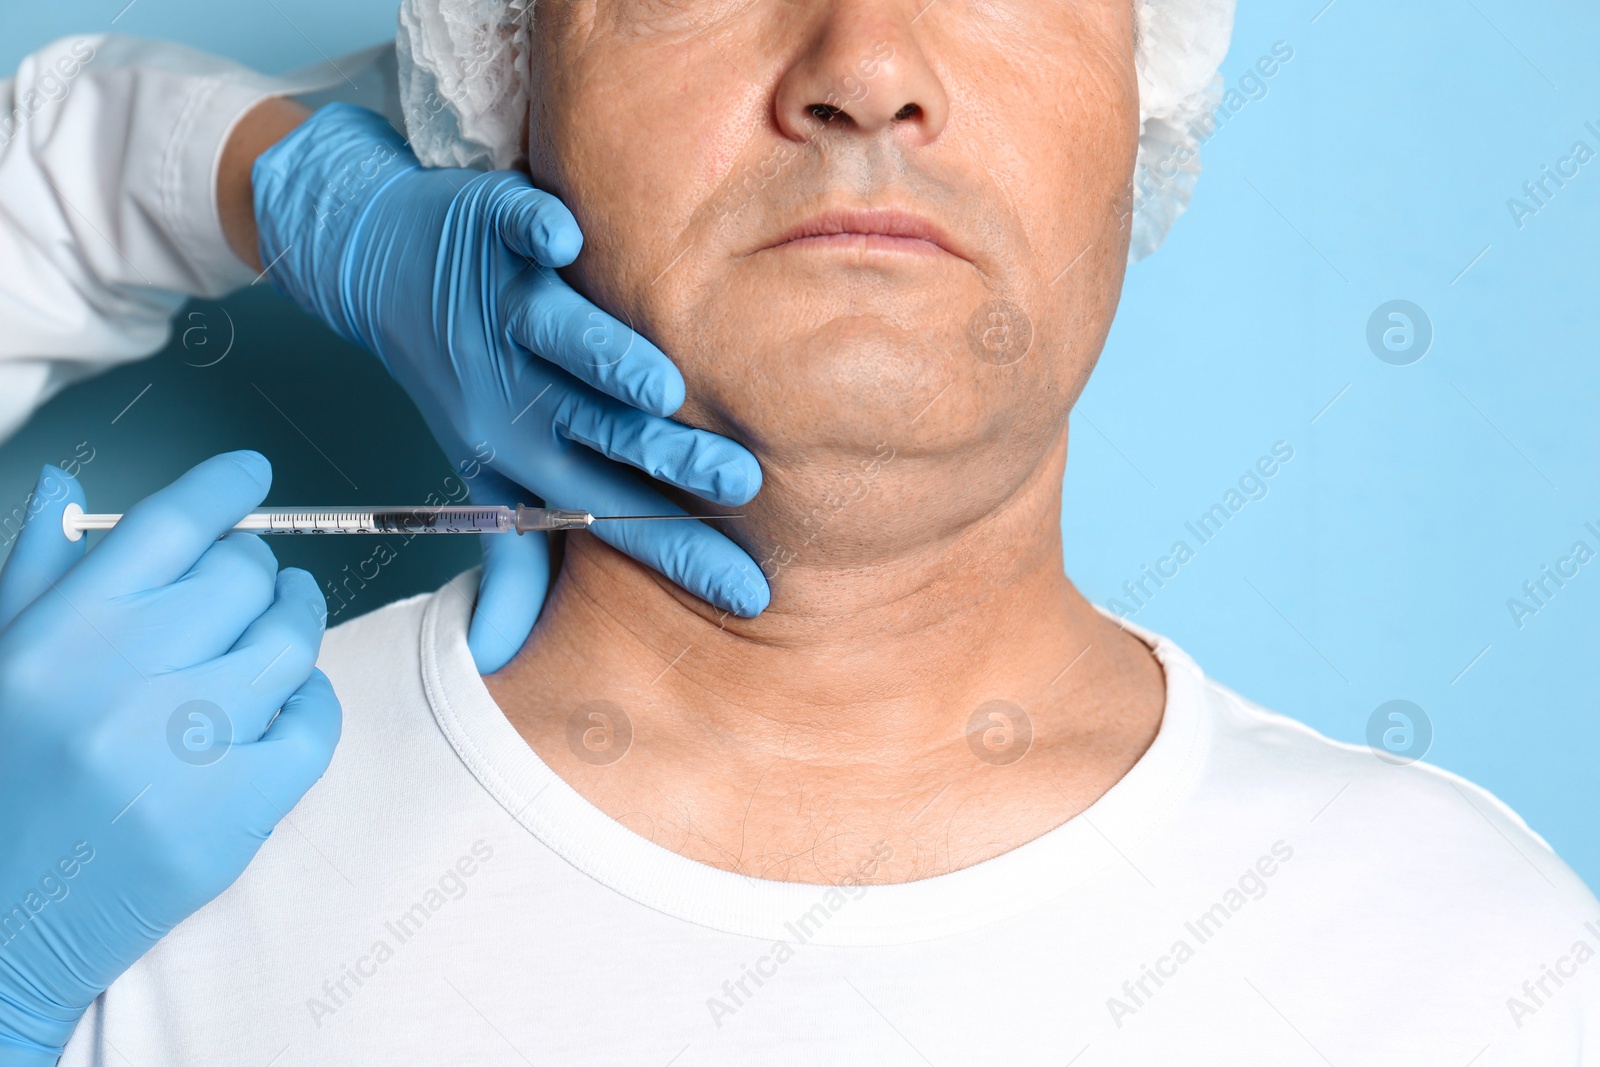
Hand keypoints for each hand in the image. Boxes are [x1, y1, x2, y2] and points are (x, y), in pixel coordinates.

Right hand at [0, 454, 339, 1063]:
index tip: (249, 473)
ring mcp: (184, 750)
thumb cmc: (0, 783)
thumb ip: (37, 571)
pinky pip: (315, 722)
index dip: (223, 487)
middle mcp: (122, 682)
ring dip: (293, 625)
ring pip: (290, 640)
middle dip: (253, 570)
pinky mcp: (234, 814)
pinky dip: (310, 705)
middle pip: (241, 575)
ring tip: (275, 630)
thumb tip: (66, 485)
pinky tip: (279, 708)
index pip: (167, 524)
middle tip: (249, 582)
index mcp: (59, 636)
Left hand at [252, 103, 768, 671]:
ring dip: (603, 364)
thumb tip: (504, 658)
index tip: (750, 590)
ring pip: (560, 342)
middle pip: (598, 431)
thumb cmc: (460, 378)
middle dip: (666, 459)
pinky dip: (535, 232)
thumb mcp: (490, 469)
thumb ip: (516, 556)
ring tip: (660, 386)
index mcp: (525, 450)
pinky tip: (562, 238)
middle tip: (738, 482)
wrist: (374, 270)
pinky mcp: (493, 234)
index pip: (609, 513)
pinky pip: (516, 233)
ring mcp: (505, 311)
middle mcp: (517, 389)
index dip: (678, 554)